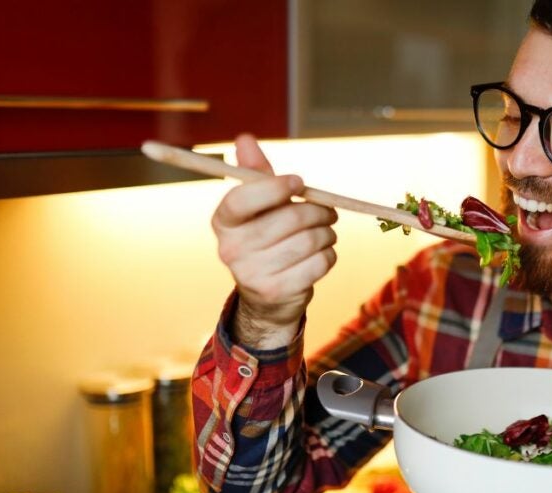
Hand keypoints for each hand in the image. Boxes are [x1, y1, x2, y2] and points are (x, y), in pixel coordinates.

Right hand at [212, 133, 338, 346]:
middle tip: (327, 211)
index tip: (298, 182)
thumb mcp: (257, 206)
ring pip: (309, 240)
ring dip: (327, 232)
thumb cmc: (265, 238)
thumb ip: (255, 173)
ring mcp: (252, 274)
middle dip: (317, 210)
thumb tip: (245, 139)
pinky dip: (328, 254)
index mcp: (223, 222)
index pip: (242, 199)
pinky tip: (321, 253)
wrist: (266, 295)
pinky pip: (319, 263)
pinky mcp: (277, 292)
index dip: (275, 187)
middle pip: (289, 219)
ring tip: (326, 232)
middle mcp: (231, 249)